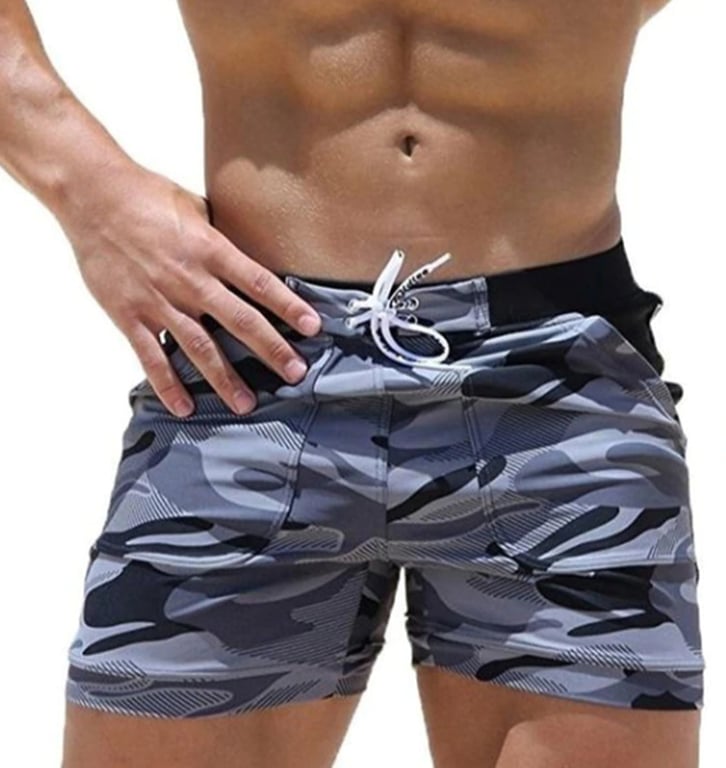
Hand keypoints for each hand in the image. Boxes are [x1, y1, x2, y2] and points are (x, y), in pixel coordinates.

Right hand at [59, 160, 321, 417]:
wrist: (91, 194)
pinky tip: (185, 407)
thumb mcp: (195, 208)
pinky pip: (151, 356)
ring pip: (199, 347)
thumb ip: (221, 238)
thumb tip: (248, 256)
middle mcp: (190, 279)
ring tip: (246, 404)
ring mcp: (159, 300)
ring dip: (225, 378)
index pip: (259, 283)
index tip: (313, 327)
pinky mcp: (129, 314)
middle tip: (295, 373)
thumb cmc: (146, 195)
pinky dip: (168, 384)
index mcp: (210, 249)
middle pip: (239, 320)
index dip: (289, 306)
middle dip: (270, 349)